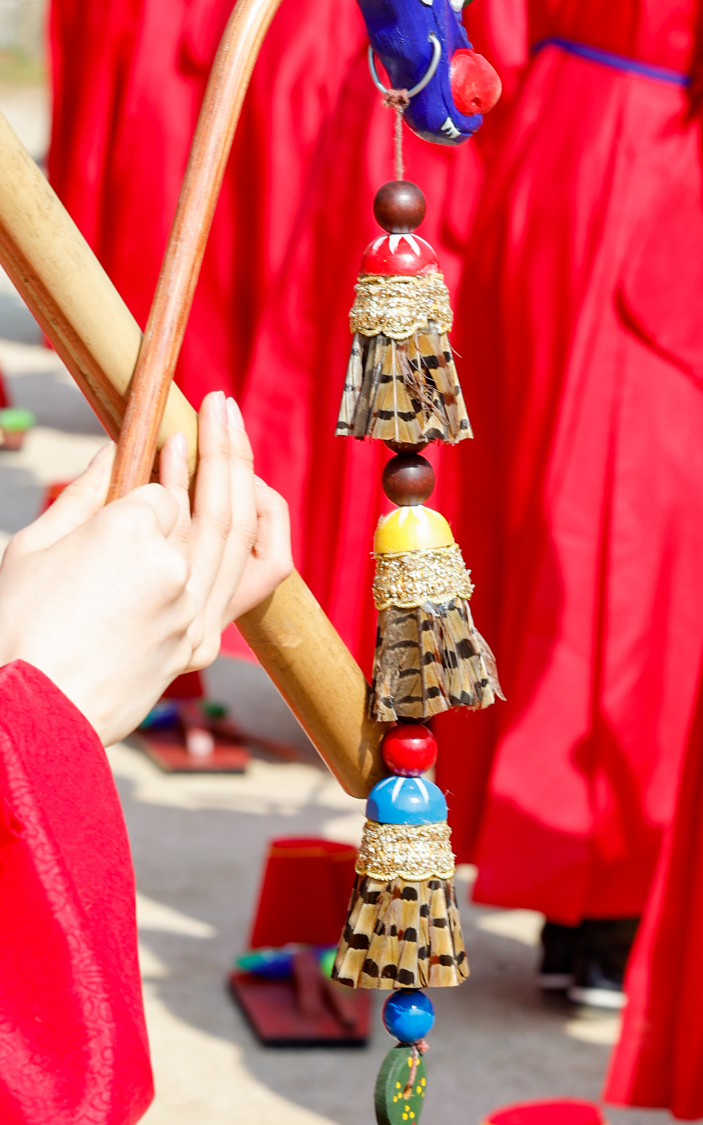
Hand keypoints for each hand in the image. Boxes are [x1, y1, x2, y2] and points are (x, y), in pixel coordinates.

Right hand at [0, 393, 291, 744]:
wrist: (30, 719)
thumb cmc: (15, 631)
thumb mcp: (34, 547)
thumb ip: (86, 493)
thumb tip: (114, 451)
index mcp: (130, 538)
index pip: (163, 487)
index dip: (165, 462)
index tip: (167, 436)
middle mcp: (175, 573)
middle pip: (215, 497)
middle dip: (223, 443)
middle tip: (222, 405)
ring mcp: (194, 613)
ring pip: (239, 533)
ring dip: (244, 479)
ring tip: (235, 443)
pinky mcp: (201, 644)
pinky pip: (248, 581)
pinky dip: (256, 536)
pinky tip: (253, 508)